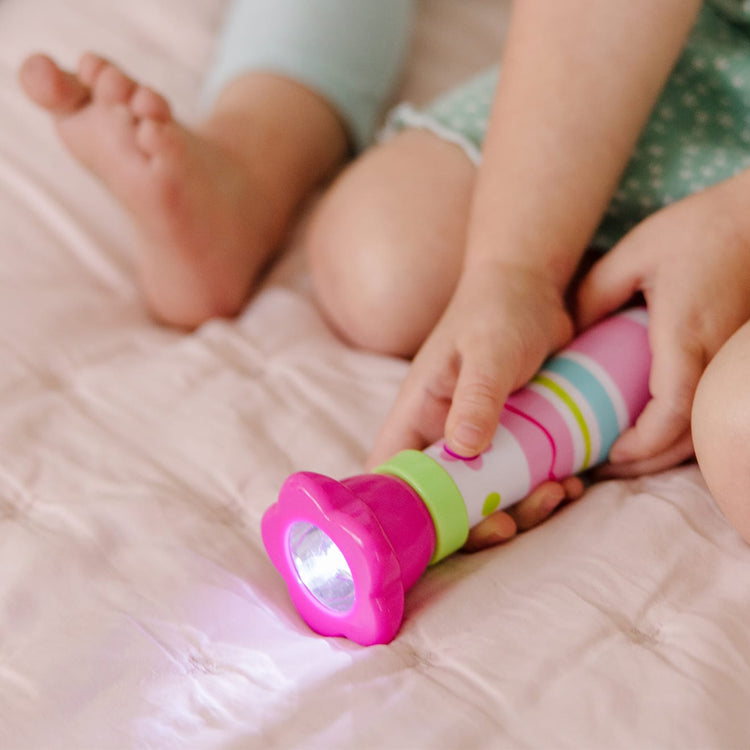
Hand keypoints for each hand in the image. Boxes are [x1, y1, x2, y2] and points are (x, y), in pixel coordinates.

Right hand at [366, 258, 574, 549]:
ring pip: (488, 496)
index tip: (447, 531)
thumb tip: (463, 449)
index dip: (404, 513)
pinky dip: (545, 489)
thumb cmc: (498, 310)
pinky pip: (522, 479)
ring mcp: (478, 441)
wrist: (533, 288)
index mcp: (417, 415)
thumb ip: (475, 396)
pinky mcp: (513, 440)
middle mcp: (441, 435)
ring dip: (521, 507)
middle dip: (478, 521)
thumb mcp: (488, 351)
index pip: (391, 474)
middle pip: (443, 500)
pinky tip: (572, 480)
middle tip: (514, 521)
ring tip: (559, 492)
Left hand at [577, 175, 749, 476]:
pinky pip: (714, 410)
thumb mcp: (633, 253)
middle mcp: (715, 356)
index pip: (670, 410)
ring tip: (626, 459)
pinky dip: (687, 432)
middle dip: (648, 462)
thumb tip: (571, 335)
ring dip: (668, 453)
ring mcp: (732, 361)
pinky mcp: (737, 359)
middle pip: (690, 435)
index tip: (609, 454)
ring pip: (707, 429)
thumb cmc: (697, 230)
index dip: (642, 444)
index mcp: (685, 334)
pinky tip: (660, 433)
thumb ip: (595, 294)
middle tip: (605, 468)